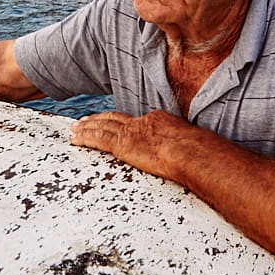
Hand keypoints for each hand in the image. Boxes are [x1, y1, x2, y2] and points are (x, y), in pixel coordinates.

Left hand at [71, 109, 204, 181]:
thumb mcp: (193, 143)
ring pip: (102, 127)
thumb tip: (189, 156)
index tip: (113, 121)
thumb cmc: (199, 152)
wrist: (192, 151)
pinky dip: (85, 138)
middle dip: (98, 119)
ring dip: (87, 128)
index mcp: (159, 120)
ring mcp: (132, 133)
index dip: (121, 120)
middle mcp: (142, 122)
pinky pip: (99, 139)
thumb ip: (185, 147)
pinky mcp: (123, 145)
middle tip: (84, 120)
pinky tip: (76, 139)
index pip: (135, 120)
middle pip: (114, 118)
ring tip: (75, 129)